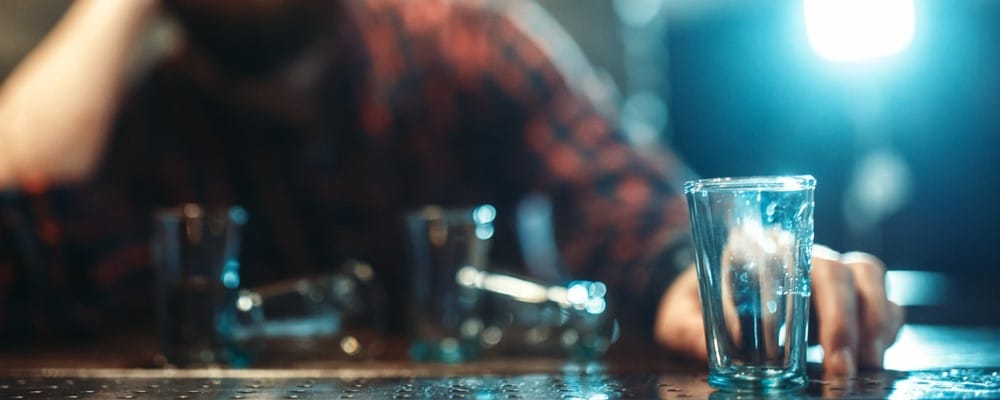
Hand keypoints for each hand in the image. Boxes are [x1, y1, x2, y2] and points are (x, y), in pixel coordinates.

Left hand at [653, 245, 903, 376]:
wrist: (704, 300)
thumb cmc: (692, 306)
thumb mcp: (678, 318)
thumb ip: (689, 332)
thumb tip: (713, 347)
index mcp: (750, 248)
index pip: (777, 254)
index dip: (786, 293)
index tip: (779, 340)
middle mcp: (793, 252)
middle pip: (832, 269)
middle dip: (841, 320)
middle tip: (838, 366)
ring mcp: (824, 271)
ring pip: (866, 274)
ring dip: (873, 319)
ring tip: (866, 363)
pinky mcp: (848, 295)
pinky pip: (883, 298)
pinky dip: (887, 326)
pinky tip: (875, 356)